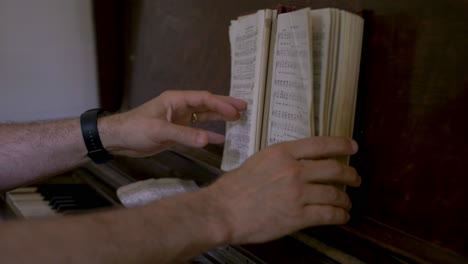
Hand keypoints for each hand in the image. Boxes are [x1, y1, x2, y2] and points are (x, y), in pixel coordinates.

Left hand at [100, 90, 246, 156]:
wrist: (118, 140)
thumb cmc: (135, 129)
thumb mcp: (159, 130)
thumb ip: (184, 135)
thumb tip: (207, 140)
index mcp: (176, 100)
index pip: (203, 99)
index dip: (221, 104)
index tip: (236, 111)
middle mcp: (180, 108)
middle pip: (207, 105)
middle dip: (225, 106)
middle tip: (244, 108)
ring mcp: (179, 120)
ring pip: (204, 117)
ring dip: (220, 118)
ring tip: (238, 120)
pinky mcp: (177, 133)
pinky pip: (197, 132)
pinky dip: (209, 135)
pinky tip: (221, 139)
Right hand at [207, 137, 360, 243]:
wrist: (223, 211)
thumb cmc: (235, 187)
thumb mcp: (259, 160)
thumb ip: (282, 159)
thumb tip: (301, 163)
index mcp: (283, 152)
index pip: (321, 144)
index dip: (342, 145)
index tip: (353, 147)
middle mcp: (294, 170)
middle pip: (334, 169)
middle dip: (350, 174)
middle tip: (355, 178)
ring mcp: (298, 193)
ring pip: (334, 194)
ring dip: (345, 199)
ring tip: (347, 203)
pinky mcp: (298, 216)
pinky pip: (328, 214)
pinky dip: (339, 215)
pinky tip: (341, 216)